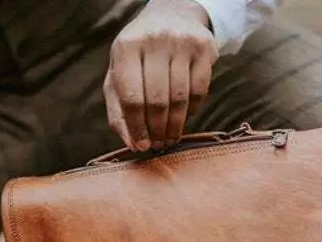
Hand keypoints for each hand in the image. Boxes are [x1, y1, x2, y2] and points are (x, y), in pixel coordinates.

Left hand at [104, 0, 216, 151]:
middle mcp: (153, 41)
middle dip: (158, 130)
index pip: (131, 98)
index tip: (142, 146)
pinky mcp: (204, 47)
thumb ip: (118, 110)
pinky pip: (200, 90)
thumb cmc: (140, 54)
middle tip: (159, 144)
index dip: (137, 128)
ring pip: (180, 98)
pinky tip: (185, 116)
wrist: (172, 15)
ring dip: (175, 125)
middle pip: (157, 101)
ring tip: (171, 136)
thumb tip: (132, 144)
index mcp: (126, 47)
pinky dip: (192, 110)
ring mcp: (181, 42)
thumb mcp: (120, 73)